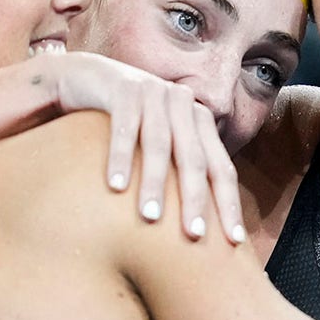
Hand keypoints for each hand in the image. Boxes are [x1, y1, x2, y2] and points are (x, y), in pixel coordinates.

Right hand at [50, 53, 243, 243]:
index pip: (221, 167)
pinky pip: (124, 126)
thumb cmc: (126, 126)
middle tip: (194, 235)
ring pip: (159, 143)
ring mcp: (155, 92)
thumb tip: (198, 229)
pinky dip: (120, 157)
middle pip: (195, 158)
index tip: (234, 241)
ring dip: (155, 182)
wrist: (86, 78)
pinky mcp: (124, 88)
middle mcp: (183, 104)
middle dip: (195, 198)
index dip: (228, 203)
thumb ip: (177, 174)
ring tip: (150, 217)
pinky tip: (115, 186)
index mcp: (199, 121)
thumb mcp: (156, 148)